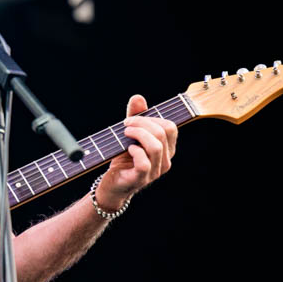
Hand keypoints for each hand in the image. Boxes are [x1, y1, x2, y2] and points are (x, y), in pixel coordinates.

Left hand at [97, 94, 176, 209]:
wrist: (112, 184)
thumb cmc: (123, 159)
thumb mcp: (129, 135)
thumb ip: (135, 117)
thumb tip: (138, 97)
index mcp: (166, 149)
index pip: (170, 127)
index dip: (151, 118)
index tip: (132, 119)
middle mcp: (165, 160)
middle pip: (163, 132)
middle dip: (142, 123)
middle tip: (125, 125)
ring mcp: (155, 171)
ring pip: (155, 146)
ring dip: (138, 134)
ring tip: (125, 133)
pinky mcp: (141, 178)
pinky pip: (145, 163)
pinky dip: (135, 151)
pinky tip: (127, 149)